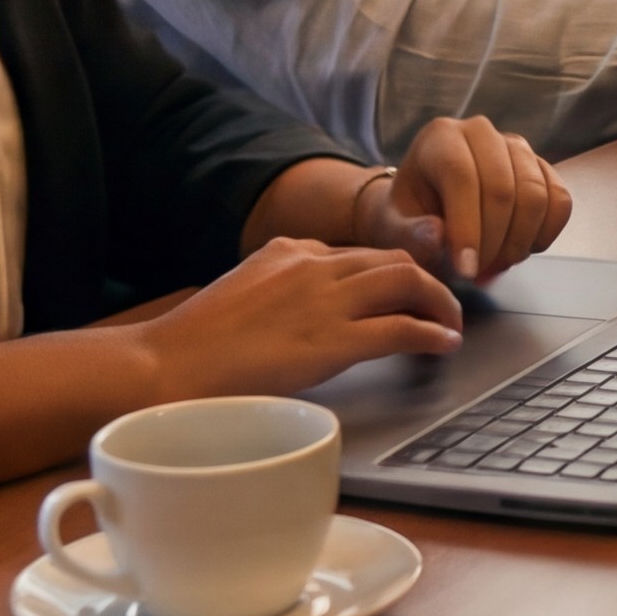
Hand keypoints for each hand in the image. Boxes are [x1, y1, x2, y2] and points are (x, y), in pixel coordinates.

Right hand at [129, 234, 462, 401]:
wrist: (166, 366)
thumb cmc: (191, 344)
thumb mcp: (239, 291)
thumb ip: (276, 287)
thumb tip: (298, 309)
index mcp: (289, 249)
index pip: (355, 253)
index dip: (386, 273)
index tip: (402, 291)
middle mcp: (314, 265)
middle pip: (392, 259)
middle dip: (425, 279)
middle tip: (441, 303)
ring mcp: (326, 301)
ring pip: (407, 283)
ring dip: (438, 302)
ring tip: (451, 322)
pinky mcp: (332, 342)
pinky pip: (400, 329)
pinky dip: (431, 333)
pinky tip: (443, 343)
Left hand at [370, 115, 570, 289]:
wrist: (424, 207)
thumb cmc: (406, 216)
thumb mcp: (391, 227)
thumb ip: (408, 234)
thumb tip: (439, 235)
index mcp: (440, 138)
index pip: (461, 177)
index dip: (467, 227)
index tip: (465, 271)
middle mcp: (481, 132)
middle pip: (502, 188)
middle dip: (494, 242)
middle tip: (479, 275)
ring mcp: (517, 147)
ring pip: (535, 195)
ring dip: (519, 241)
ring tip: (496, 266)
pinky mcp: (542, 167)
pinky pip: (560, 199)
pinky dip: (546, 233)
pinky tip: (522, 249)